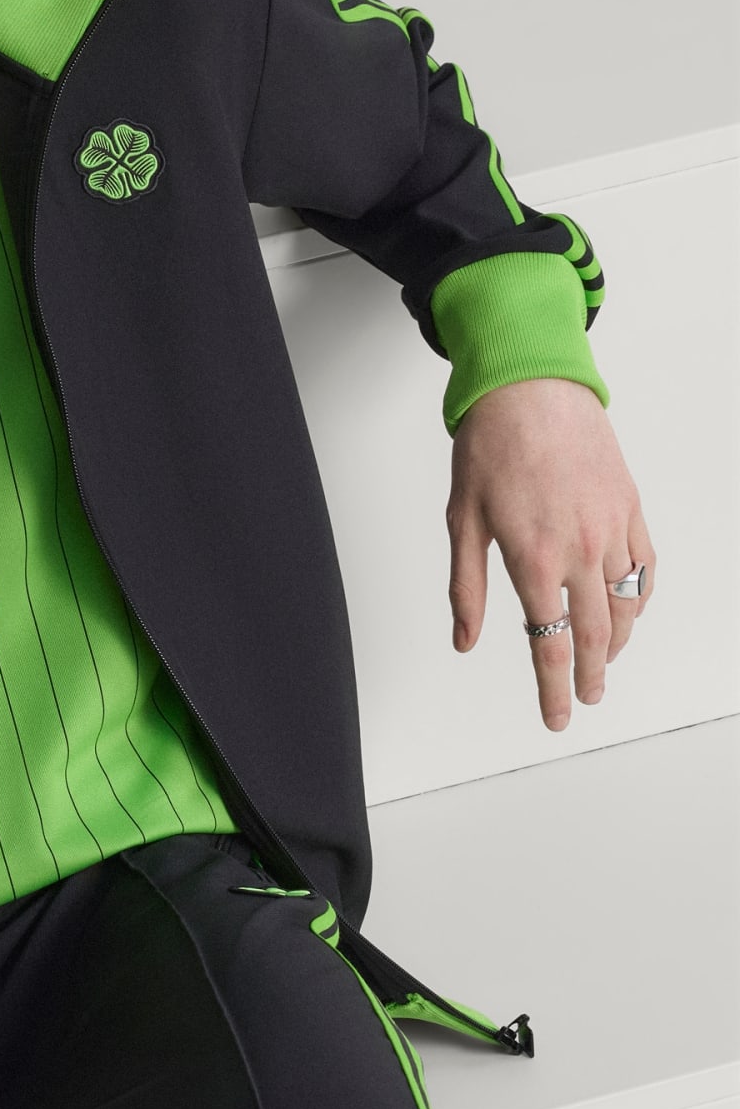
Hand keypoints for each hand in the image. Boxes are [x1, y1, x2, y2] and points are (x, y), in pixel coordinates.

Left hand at [447, 376, 654, 729]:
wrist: (531, 390)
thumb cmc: (489, 449)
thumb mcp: (461, 521)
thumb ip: (465, 588)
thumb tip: (464, 642)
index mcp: (533, 559)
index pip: (550, 643)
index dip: (554, 688)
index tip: (558, 717)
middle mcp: (581, 550)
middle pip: (597, 634)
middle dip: (593, 675)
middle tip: (587, 699)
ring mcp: (612, 529)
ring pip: (628, 604)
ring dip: (619, 641)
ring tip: (604, 662)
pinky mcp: (630, 507)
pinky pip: (646, 566)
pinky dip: (641, 597)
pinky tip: (628, 610)